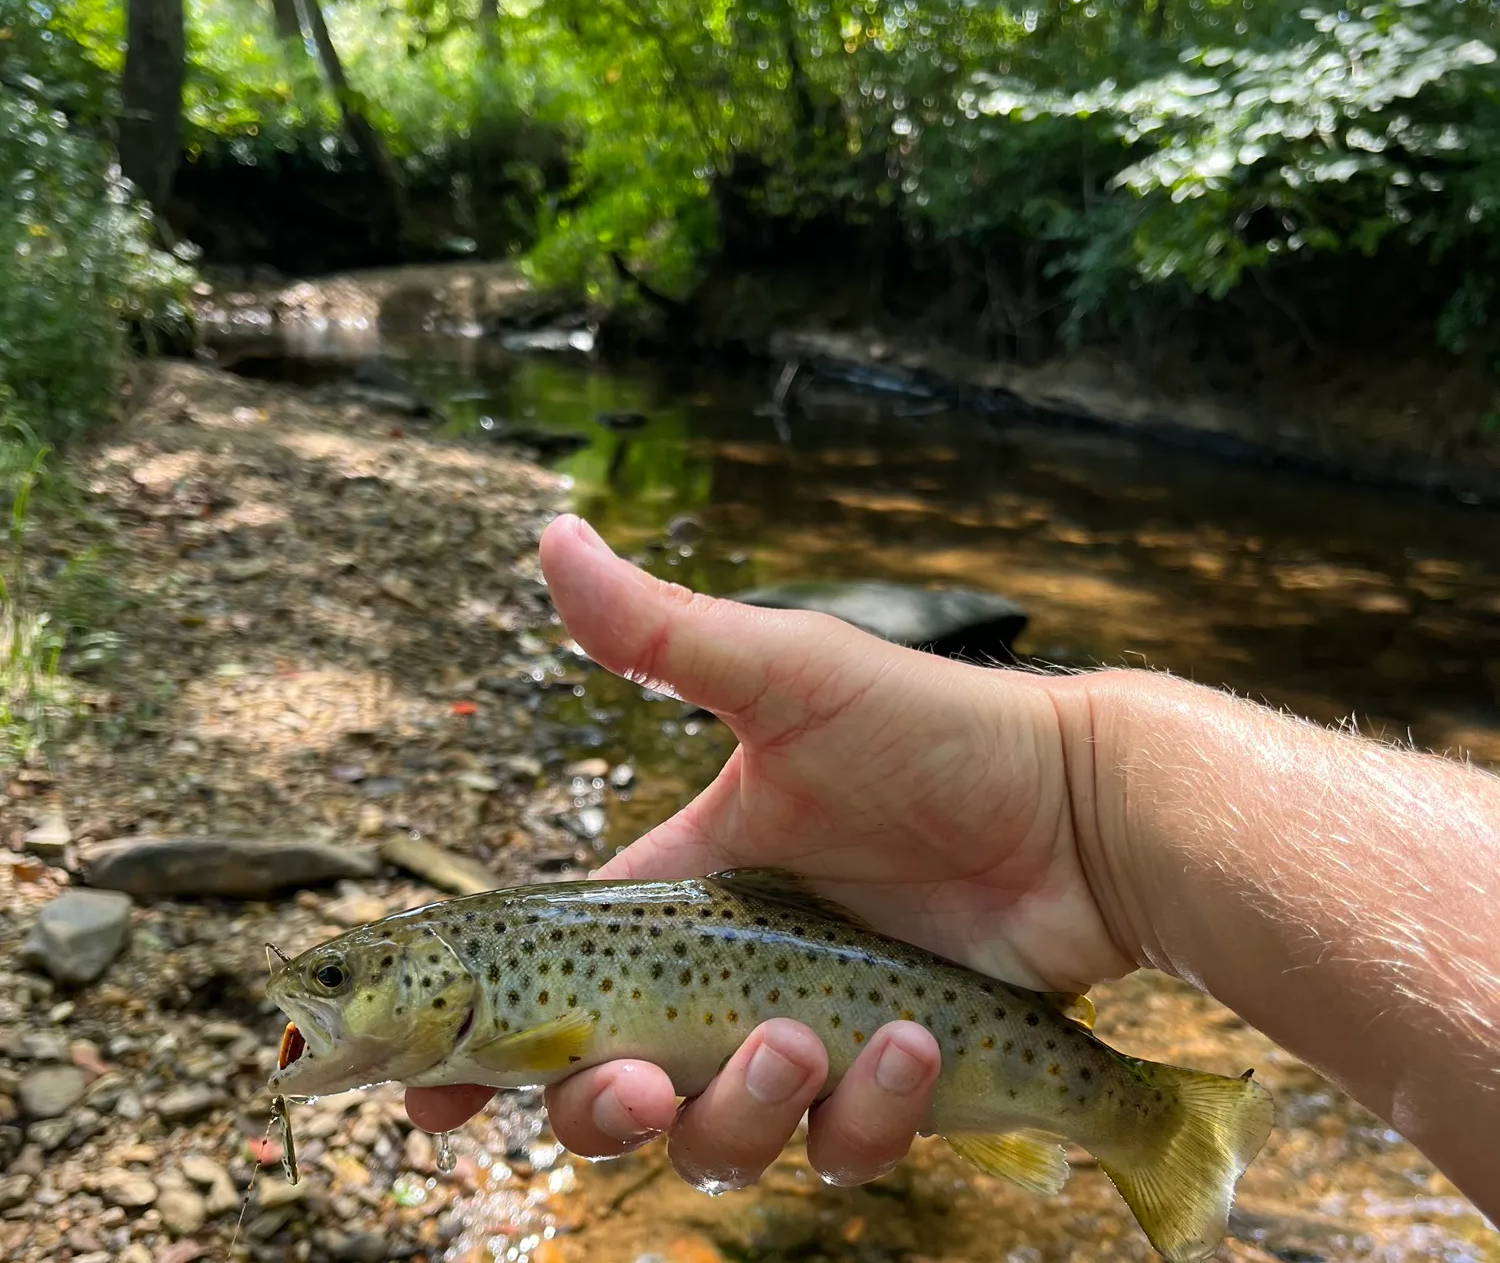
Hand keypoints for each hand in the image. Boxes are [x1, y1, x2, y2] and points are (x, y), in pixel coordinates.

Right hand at [407, 515, 1131, 1183]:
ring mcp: (808, 1040)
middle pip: (612, 1094)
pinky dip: (869, 1114)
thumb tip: (551, 532)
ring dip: (746, 1109)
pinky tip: (914, 1038)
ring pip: (722, 1141)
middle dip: (601, 1114)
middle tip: (638, 1086)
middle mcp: (728, 979)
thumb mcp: (787, 675)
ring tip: (811, 1035)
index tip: (428, 1105)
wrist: (1078, 805)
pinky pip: (844, 1148)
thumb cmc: (931, 729)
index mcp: (682, 894)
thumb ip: (659, 631)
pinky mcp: (889, 1085)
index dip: (481, 1055)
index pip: (551, 989)